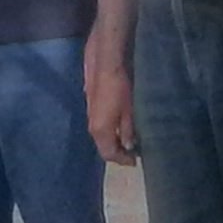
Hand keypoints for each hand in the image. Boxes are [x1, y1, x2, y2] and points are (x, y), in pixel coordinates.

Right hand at [85, 49, 137, 164]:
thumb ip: (127, 130)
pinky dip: (108, 130)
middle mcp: (91, 126)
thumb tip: (128, 146)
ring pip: (100, 135)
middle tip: (130, 153)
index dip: (122, 160)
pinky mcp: (90, 104)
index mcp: (100, 130)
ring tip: (126, 141)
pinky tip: (118, 125)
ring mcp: (89, 114)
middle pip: (102, 146)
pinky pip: (98, 124)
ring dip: (112, 140)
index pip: (108, 153)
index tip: (134, 162)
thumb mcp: (128, 110)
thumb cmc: (120, 86)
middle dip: (116, 151)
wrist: (105, 61)